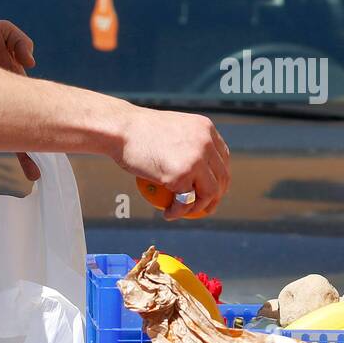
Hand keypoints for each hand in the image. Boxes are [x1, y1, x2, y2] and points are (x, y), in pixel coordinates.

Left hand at [0, 19, 39, 178]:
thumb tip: (31, 63)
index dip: (40, 124)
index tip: (49, 141)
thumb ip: (20, 41)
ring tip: (23, 174)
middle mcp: (0, 101)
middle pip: (15, 132)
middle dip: (25, 153)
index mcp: (13, 86)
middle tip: (33, 175)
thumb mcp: (3, 31)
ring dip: (9, 151)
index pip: (31, 109)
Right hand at [116, 107, 230, 218]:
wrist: (120, 129)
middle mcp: (206, 143)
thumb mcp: (173, 129)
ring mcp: (196, 159)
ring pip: (210, 193)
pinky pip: (186, 201)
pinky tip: (168, 214)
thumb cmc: (138, 130)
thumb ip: (187, 144)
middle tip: (203, 207)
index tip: (211, 187)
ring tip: (187, 213)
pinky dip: (178, 212)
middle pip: (222, 177)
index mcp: (206, 129)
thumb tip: (196, 168)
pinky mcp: (181, 175)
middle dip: (216, 196)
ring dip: (199, 208)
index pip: (223, 157)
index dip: (220, 176)